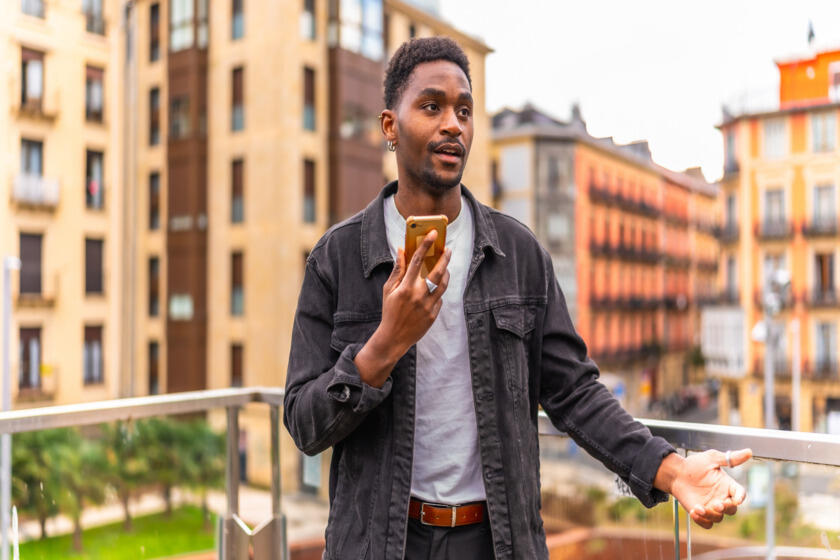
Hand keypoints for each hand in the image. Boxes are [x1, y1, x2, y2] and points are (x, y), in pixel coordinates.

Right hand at [353, 230, 450, 386]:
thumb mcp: (388, 290)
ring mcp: (427, 306)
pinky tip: (435, 287)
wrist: (394, 338)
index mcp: (405, 287)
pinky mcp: (433, 315)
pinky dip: (438, 290)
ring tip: (445, 266)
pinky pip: (439, 298)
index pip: (417, 260)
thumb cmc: (389, 311)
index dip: (426, 245)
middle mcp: (418, 295)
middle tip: (447, 249)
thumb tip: (402, 250)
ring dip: (446, 273)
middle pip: (437, 271)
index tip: (433, 233)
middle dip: (444, 257)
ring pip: (443, 284)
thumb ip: (397, 270)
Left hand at [666, 448, 751, 528]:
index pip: (740, 494)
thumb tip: (749, 452)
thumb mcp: (711, 458)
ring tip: (699, 508)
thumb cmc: (694, 464)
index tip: (736, 499)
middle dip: (726, 509)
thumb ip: (729, 458)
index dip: (740, 498)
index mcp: (727, 485)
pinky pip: (707, 524)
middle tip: (716, 504)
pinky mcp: (701, 513)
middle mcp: (722, 497)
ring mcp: (711, 506)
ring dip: (711, 515)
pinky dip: (702, 521)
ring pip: (719, 518)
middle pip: (732, 510)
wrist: (676, 473)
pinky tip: (694, 511)